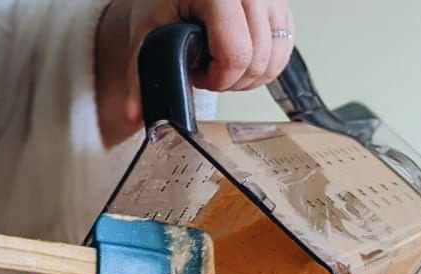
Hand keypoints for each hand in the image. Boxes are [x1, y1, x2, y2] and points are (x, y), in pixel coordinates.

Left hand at [96, 0, 293, 145]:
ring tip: (222, 64)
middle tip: (208, 70)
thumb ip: (141, 79)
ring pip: (274, 60)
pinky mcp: (281, 7)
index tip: (199, 74)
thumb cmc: (162, 5)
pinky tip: (240, 59)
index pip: (236, 53)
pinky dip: (264, 66)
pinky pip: (284, 52)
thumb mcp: (147, 38)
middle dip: (232, 80)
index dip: (218, 78)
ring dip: (249, 77)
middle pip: (258, 60)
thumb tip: (136, 117)